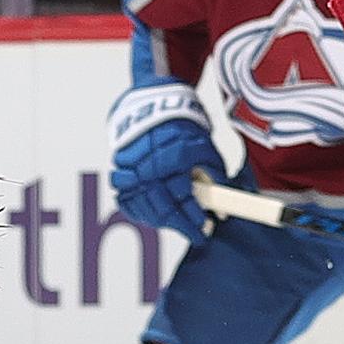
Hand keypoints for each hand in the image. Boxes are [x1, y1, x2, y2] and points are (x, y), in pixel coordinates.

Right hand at [106, 81, 223, 242]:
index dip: (195, 217)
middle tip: (195, 235)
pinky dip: (140, 212)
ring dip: (161, 221)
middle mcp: (151, 165)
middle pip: (163, 208)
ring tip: (176, 224)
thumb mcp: (206, 148)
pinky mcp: (119, 172)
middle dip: (181, 226)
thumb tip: (223, 208)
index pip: (185, 198)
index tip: (205, 229)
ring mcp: (131, 170)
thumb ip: (215, 177)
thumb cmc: (183, 130)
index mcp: (174, 157)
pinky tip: (154, 216)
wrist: (153, 108)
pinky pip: (126, 201)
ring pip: (144, 208)